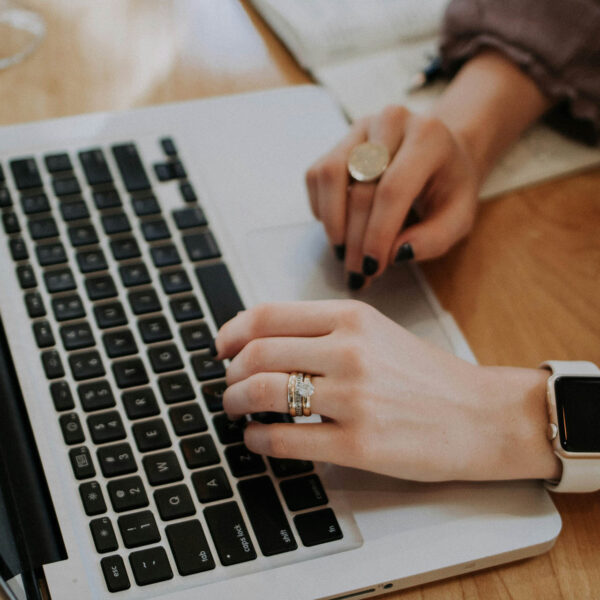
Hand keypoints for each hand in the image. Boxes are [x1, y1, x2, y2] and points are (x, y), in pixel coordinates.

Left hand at [216, 300, 558, 481]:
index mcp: (352, 318)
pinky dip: (257, 439)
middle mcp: (349, 351)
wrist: (482, 415)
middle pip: (257, 354)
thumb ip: (325, 332)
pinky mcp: (358, 444)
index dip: (232, 331)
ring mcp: (353, 398)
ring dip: (235, 402)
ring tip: (236, 410)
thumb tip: (265, 342)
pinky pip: (284, 439)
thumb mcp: (378, 333)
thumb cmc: (429, 376)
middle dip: (230, 372)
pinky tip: (257, 439)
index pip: (268, 314)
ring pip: (263, 392)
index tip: (221, 346)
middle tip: (228, 384)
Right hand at [305, 106, 478, 288]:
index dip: (377, 233)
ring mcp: (361, 128)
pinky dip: (321, 208)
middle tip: (357, 272)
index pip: (393, 189)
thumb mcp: (458, 218)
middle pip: (361, 188)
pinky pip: (317, 175)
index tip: (372, 267)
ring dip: (332, 222)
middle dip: (355, 239)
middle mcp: (392, 122)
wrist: (440, 153)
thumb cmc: (448, 187)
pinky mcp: (340, 140)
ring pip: (330, 175)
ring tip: (343, 252)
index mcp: (428, 137)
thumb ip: (434, 239)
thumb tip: (395, 254)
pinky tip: (339, 227)